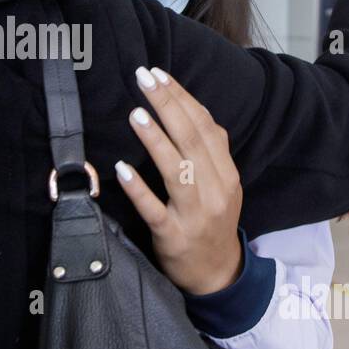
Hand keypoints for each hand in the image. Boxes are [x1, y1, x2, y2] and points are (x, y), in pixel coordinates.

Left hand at [115, 67, 242, 295]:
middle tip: (143, 77)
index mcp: (227, 174)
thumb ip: (209, 151)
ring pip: (177, 172)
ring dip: (156, 141)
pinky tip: (122, 169)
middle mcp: (215, 190)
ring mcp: (195, 215)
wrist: (218, 274)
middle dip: (167, 105)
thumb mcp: (222, 185)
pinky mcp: (174, 236)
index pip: (205, 127)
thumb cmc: (212, 221)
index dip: (182, 98)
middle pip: (192, 141)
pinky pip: (155, 210)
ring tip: (136, 114)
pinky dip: (139, 189)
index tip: (158, 73)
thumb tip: (186, 108)